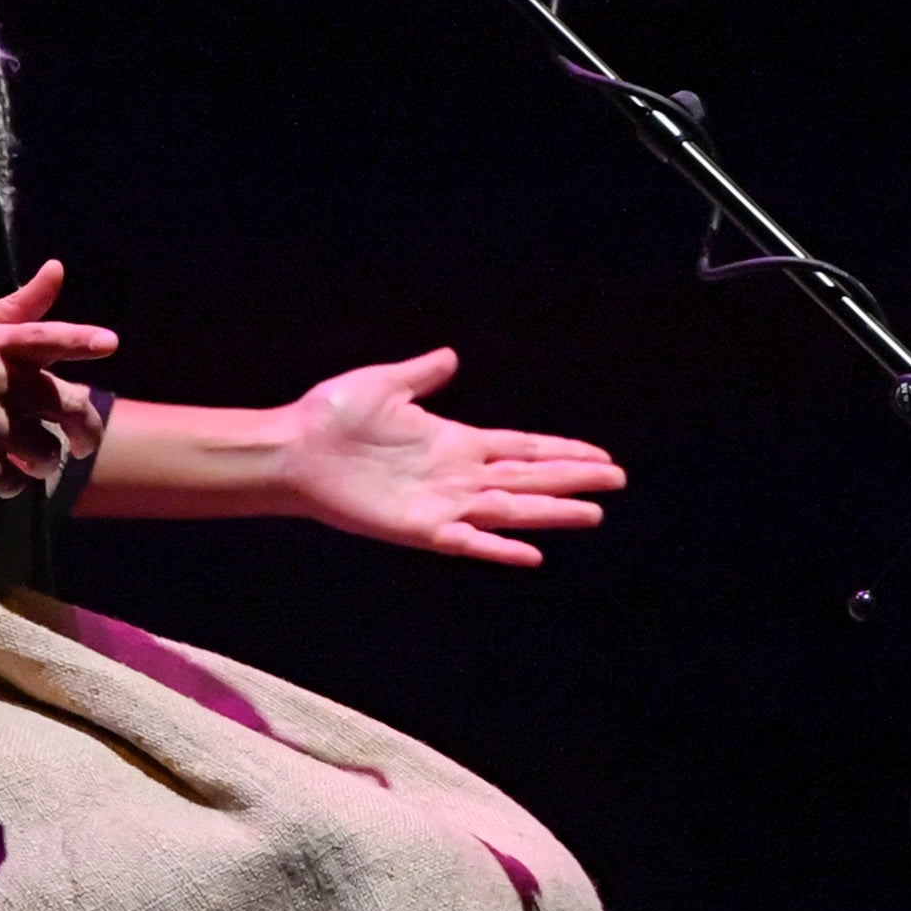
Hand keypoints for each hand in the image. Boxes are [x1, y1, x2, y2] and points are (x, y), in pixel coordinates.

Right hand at [0, 261, 116, 492]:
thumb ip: (18, 308)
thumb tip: (58, 269)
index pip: (44, 336)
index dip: (79, 340)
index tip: (109, 343)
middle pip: (64, 407)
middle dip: (86, 433)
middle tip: (84, 446)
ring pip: (43, 451)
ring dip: (44, 464)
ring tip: (30, 463)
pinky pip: (10, 480)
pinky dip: (12, 484)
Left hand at [279, 348, 624, 566]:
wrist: (292, 448)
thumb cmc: (331, 417)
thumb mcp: (385, 384)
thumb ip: (422, 375)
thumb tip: (450, 358)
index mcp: (455, 442)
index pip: (521, 448)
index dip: (561, 451)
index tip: (600, 456)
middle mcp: (457, 476)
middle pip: (529, 477)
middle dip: (573, 478)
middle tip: (617, 480)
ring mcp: (442, 503)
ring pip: (511, 509)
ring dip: (552, 511)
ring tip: (593, 513)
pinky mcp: (420, 528)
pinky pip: (468, 541)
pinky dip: (499, 548)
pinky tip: (532, 552)